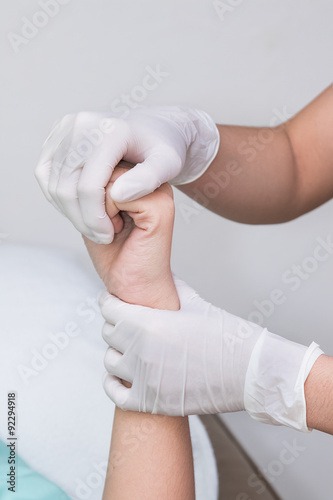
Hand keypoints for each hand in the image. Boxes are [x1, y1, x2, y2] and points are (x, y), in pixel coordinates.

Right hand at [35, 107, 218, 243]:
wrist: (151, 130)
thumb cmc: (162, 151)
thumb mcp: (168, 165)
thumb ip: (149, 180)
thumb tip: (118, 194)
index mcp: (111, 131)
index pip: (89, 186)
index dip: (95, 219)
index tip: (108, 235)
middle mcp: (83, 124)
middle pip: (67, 187)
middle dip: (82, 219)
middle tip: (100, 235)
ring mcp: (66, 128)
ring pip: (52, 183)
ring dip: (69, 211)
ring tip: (93, 224)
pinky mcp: (56, 135)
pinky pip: (45, 174)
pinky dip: (58, 197)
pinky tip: (80, 208)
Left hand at [83, 162, 177, 308]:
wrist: (131, 286)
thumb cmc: (113, 253)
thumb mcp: (93, 209)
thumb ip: (91, 182)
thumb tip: (76, 158)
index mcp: (140, 178)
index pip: (101, 161)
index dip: (88, 190)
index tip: (101, 217)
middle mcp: (153, 180)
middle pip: (103, 166)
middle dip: (91, 199)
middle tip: (107, 225)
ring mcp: (159, 191)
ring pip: (107, 178)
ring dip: (98, 209)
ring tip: (114, 227)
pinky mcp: (159, 206)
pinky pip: (117, 194)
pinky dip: (107, 216)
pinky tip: (120, 231)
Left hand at [100, 277, 322, 430]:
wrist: (250, 372)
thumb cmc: (227, 336)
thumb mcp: (196, 304)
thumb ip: (171, 289)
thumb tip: (160, 277)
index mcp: (149, 323)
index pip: (109, 309)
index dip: (110, 302)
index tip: (114, 301)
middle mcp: (140, 351)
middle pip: (108, 333)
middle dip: (117, 325)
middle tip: (130, 323)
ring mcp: (144, 379)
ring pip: (110, 361)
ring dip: (118, 352)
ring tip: (132, 348)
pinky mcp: (151, 403)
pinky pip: (115, 394)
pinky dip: (115, 384)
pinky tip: (124, 376)